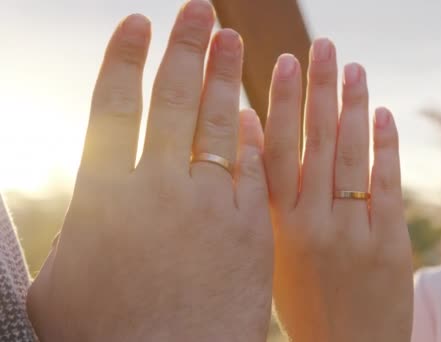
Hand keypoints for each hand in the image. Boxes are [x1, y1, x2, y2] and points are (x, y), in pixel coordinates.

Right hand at [27, 1, 272, 340]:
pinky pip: (255, 166)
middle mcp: (158, 188)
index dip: (126, 57)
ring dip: (228, 75)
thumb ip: (79, 223)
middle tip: (202, 8)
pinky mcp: (252, 226)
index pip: (113, 104)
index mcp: (103, 194)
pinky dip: (254, 134)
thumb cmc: (104, 335)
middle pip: (174, 98)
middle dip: (187, 46)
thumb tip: (86, 196)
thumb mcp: (61, 277)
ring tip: (235, 39)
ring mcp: (211, 204)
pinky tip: (257, 109)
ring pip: (221, 123)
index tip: (137, 22)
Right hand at [264, 40, 412, 341]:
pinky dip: (385, 146)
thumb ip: (262, 193)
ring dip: (353, 107)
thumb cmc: (302, 301)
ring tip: (353, 67)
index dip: (281, 104)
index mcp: (277, 227)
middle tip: (322, 46)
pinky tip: (382, 113)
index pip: (275, 152)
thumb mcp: (271, 250)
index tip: (283, 63)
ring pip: (352, 156)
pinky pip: (387, 184)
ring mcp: (353, 233)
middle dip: (319, 89)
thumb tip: (248, 127)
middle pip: (316, 143)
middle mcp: (312, 225)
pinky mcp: (391, 244)